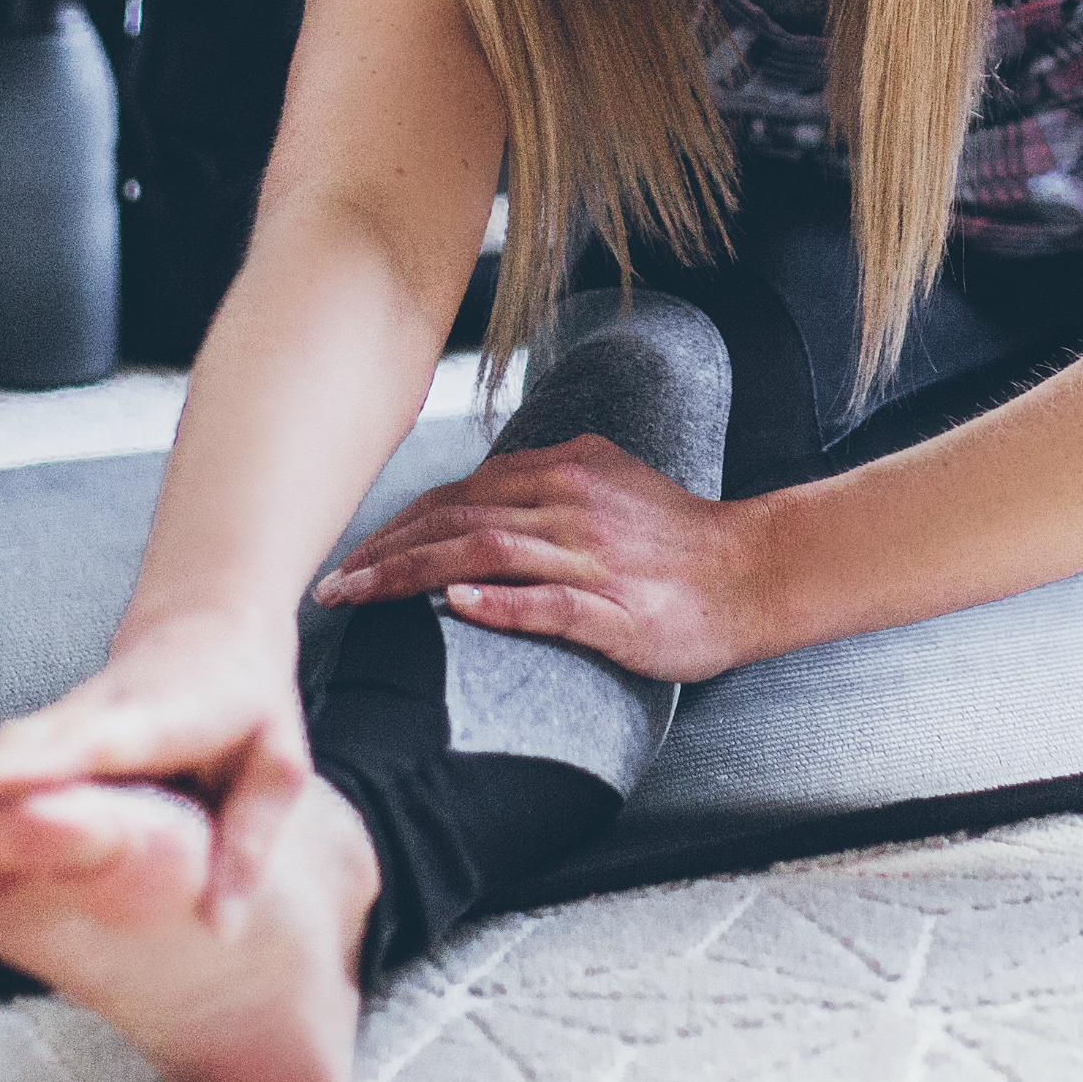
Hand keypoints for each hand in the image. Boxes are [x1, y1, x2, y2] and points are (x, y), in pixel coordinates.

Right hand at [0, 606, 313, 913]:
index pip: (80, 746)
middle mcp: (96, 716)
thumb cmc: (250, 701)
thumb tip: (221, 929)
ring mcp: (68, 718)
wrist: (214, 623)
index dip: (22, 775)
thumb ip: (251, 843)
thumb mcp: (279, 767)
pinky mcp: (53, 729)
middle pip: (15, 751)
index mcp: (154, 723)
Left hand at [310, 434, 773, 683]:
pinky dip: (499, 604)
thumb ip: (541, 491)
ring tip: (358, 599)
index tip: (351, 558)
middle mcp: (568, 504)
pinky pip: (550, 602)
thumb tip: (477, 507)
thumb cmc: (674, 542)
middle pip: (454, 520)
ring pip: (483, 554)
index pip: (457, 495)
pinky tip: (455, 609)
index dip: (396, 526)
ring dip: (410, 575)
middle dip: (383, 552)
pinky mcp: (617, 608)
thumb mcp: (604, 489)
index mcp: (562, 472)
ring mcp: (591, 556)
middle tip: (330, 588)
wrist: (752, 572)